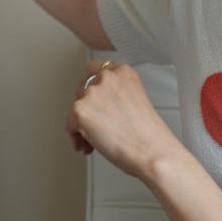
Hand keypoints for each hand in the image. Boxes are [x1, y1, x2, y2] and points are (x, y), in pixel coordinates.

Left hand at [66, 62, 182, 179]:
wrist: (152, 152)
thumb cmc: (149, 136)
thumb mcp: (136, 101)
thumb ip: (116, 95)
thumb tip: (98, 105)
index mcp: (124, 72)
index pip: (95, 69)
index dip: (90, 87)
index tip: (91, 101)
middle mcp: (107, 78)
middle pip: (82, 91)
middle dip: (87, 111)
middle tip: (96, 128)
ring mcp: (93, 92)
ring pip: (76, 110)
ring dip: (82, 127)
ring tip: (95, 143)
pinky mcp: (80, 109)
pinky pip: (70, 125)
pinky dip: (76, 138)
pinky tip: (89, 147)